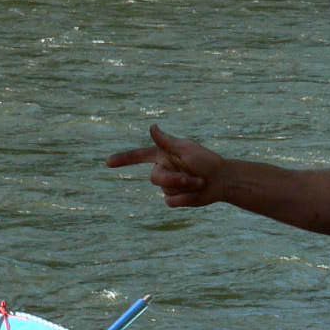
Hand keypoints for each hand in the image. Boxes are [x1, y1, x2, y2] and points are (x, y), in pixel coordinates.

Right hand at [106, 124, 224, 207]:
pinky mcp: (175, 198)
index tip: (108, 163)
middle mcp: (164, 169)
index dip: (123, 159)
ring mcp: (168, 185)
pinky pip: (171, 202)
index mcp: (163, 155)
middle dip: (174, 178)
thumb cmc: (207, 161)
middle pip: (155, 178)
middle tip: (193, 177)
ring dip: (183, 187)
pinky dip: (184, 198)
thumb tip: (152, 127)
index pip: (139, 156)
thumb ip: (166, 142)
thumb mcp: (186, 149)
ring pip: (164, 190)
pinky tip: (195, 194)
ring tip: (199, 182)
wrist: (222, 180)